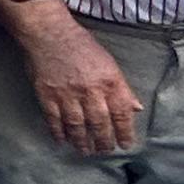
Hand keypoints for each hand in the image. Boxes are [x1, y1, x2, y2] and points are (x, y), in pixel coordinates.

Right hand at [25, 16, 140, 155]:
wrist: (49, 33)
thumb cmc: (81, 45)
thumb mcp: (109, 63)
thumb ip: (122, 87)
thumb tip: (135, 108)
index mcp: (110, 82)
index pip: (121, 114)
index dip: (124, 132)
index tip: (126, 144)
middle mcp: (90, 91)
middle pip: (100, 124)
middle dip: (104, 141)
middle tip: (105, 151)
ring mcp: (68, 95)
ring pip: (78, 126)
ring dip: (82, 141)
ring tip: (86, 151)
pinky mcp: (47, 96)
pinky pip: (55, 120)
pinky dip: (59, 132)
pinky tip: (63, 140)